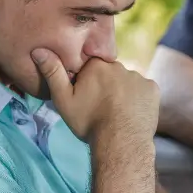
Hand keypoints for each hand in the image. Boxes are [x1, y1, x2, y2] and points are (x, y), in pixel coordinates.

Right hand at [31, 48, 158, 142]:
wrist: (120, 142)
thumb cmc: (89, 122)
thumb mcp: (64, 100)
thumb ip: (52, 73)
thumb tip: (39, 49)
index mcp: (97, 65)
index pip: (90, 66)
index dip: (87, 81)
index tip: (86, 97)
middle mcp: (119, 66)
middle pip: (110, 73)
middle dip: (106, 86)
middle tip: (101, 108)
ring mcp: (138, 77)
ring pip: (127, 82)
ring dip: (123, 93)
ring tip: (117, 113)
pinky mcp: (153, 89)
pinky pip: (144, 91)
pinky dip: (139, 99)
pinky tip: (132, 113)